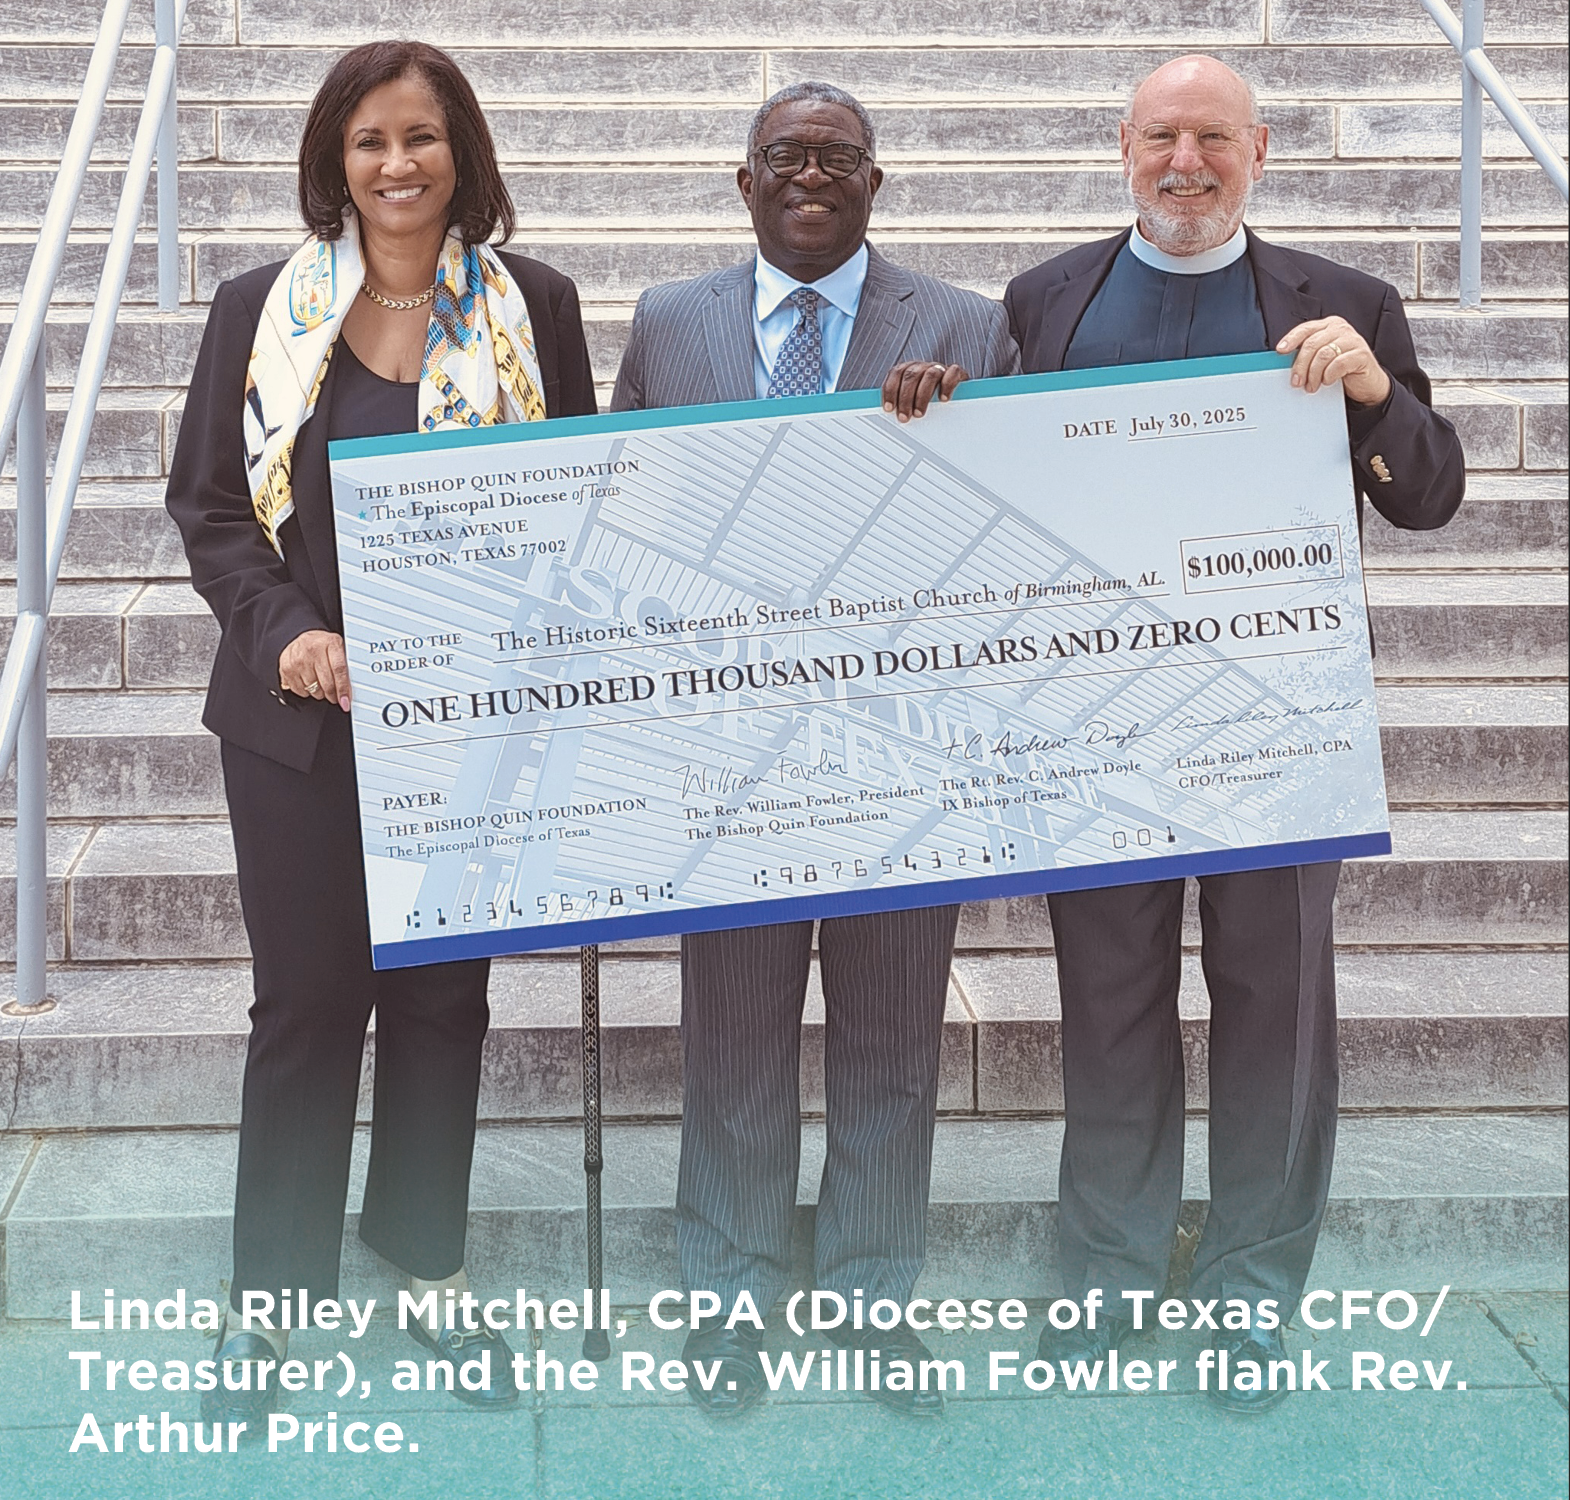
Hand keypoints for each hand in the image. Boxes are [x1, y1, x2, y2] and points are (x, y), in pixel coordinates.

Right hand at [279, 630, 350, 710]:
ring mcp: (298, 659)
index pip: (339, 670)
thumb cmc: (324, 646)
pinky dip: (306, 692)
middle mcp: (313, 650)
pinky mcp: (287, 668)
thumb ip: (346, 666)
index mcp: (331, 643)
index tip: (345, 702)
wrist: (304, 639)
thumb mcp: (340, 649)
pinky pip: (299, 690)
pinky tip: (309, 683)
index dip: (343, 689)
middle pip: (326, 683)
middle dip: (333, 695)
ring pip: (313, 689)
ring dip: (320, 693)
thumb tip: (350, 690)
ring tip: (321, 685)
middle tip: (335, 697)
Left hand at [881, 361, 969, 421]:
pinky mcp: (957, 373)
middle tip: (904, 417)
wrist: (957, 394)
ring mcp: (940, 368)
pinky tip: (943, 399)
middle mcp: (923, 367)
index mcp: (909, 370)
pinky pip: (953, 372)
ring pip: (930, 374)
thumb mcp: (912, 402)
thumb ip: (902, 403)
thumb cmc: (929, 401)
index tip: (889, 408)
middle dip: (905, 398)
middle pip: (911, 375)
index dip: (890, 390)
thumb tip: (889, 414)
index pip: (896, 373)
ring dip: (922, 396)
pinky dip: (947, 385)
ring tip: (919, 413)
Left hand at [1276, 316, 1390, 405]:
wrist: (1368, 383)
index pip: (1306, 329)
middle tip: (1296, 382)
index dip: (1291, 339)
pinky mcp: (1361, 354)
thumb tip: (1285, 363)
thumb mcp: (1321, 359)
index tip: (1280, 351)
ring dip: (1313, 374)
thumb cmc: (1341, 370)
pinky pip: (1338, 364)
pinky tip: (1328, 381)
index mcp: (1329, 326)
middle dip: (1300, 365)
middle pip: (1311, 344)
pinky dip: (1329, 375)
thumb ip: (1308, 355)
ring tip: (1312, 386)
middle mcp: (1341, 329)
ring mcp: (1353, 340)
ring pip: (1323, 354)